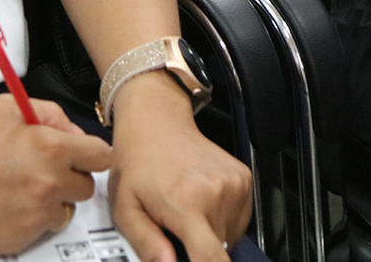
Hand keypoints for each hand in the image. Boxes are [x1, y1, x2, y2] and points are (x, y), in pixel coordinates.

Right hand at [0, 94, 112, 253]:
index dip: (92, 153)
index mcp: (49, 149)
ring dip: (50, 200)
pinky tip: (2, 203)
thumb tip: (75, 134)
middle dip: (69, 176)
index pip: (102, 156)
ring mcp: (33, 218)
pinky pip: (39, 230)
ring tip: (16, 185)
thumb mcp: (7, 107)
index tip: (85, 155)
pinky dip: (28, 219)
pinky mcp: (17, 241)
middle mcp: (47, 186)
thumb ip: (51, 115)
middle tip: (40, 167)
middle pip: (86, 187)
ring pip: (64, 211)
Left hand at [108, 74, 252, 261]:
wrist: (156, 123)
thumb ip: (146, 243)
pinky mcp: (244, 178)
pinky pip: (239, 218)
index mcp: (186, 202)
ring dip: (211, 234)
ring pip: (230, 235)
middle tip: (176, 228)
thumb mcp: (126, 207)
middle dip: (198, 249)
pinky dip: (222, 218)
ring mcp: (234, 184)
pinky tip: (201, 202)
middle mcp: (216, 193)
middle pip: (219, 249)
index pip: (212, 258)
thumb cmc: (138, 162)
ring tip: (187, 211)